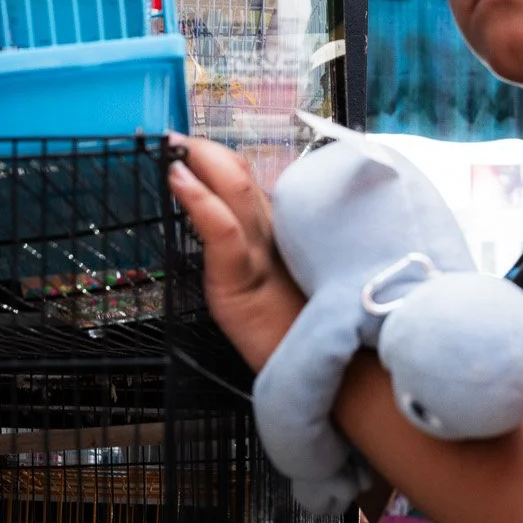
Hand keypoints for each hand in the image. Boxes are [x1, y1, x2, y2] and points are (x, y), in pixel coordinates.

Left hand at [167, 137, 304, 370]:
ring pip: (238, 194)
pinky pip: (224, 232)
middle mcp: (282, 238)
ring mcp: (267, 256)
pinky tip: (179, 178)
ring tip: (174, 143)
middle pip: (246, 180)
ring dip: (202, 162)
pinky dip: (200, 200)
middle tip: (177, 135)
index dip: (223, 163)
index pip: (254, 188)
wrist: (348, 386)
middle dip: (209, 153)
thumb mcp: (287, 299)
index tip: (190, 148)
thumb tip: (239, 240)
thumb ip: (270, 266)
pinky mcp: (250, 281)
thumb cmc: (315, 347)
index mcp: (288, 240)